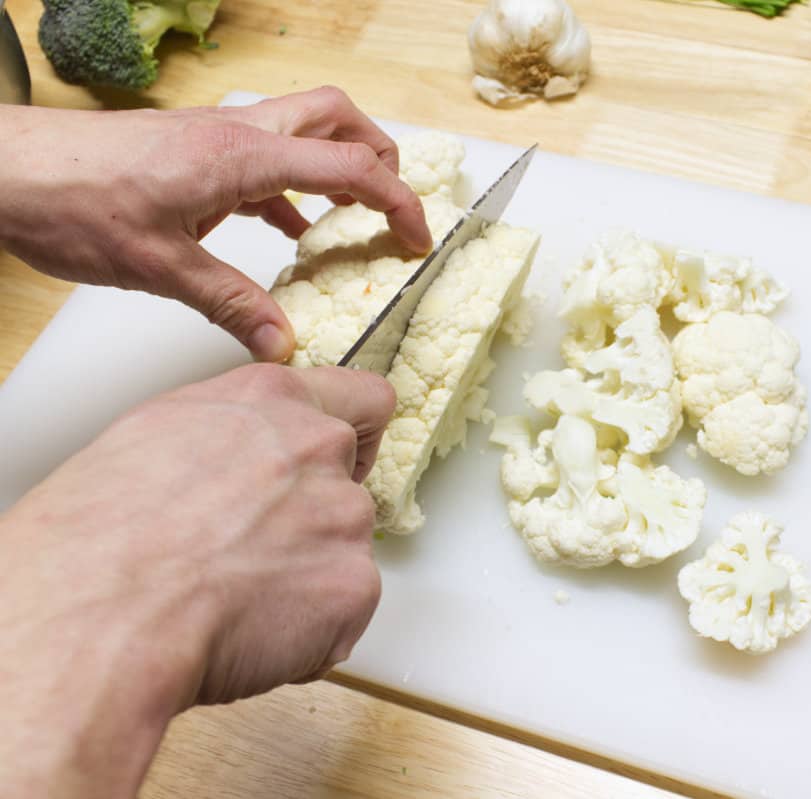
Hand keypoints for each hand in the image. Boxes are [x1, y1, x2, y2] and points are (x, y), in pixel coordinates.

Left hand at [0, 87, 431, 361]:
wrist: (0, 170)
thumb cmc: (69, 202)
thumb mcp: (160, 268)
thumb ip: (232, 305)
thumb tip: (284, 345)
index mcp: (242, 156)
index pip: (350, 168)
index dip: (397, 202)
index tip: (416, 239)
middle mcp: (236, 132)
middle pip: (338, 117)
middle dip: (378, 156)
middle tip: (388, 208)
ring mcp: (213, 135)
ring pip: (302, 127)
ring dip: (335, 165)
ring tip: (344, 222)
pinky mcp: (191, 148)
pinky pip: (262, 154)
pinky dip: (288, 186)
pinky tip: (281, 228)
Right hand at [0, 363, 394, 797]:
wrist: (96, 610)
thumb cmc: (97, 535)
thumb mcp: (156, 436)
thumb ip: (232, 436)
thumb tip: (240, 462)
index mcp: (271, 400)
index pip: (365, 399)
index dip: (357, 440)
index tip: (343, 465)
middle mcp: (319, 447)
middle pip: (350, 488)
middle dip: (314, 522)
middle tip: (250, 555)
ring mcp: (344, 517)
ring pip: (345, 554)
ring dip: (306, 580)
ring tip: (232, 601)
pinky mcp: (354, 586)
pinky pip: (344, 616)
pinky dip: (309, 636)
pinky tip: (246, 636)